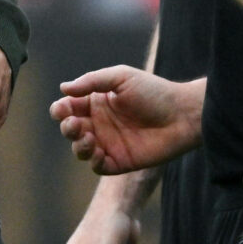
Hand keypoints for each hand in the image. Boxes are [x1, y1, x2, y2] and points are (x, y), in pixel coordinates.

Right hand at [49, 66, 201, 174]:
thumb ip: (92, 81)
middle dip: (67, 127)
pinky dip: (92, 161)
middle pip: (69, 129)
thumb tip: (63, 88)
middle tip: (75, 124)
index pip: (68, 108)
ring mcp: (109, 143)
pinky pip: (97, 166)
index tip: (63, 109)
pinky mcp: (119, 161)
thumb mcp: (121, 77)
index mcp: (97, 102)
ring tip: (89, 138)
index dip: (60, 109)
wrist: (182, 115)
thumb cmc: (154, 92)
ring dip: (77, 145)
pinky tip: (98, 151)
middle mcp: (100, 123)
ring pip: (79, 149)